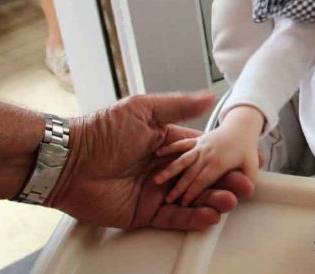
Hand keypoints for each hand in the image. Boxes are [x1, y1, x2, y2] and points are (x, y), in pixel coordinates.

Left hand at [46, 92, 254, 229]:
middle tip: (245, 184)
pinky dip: (192, 218)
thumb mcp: (142, 109)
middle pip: (202, 178)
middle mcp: (163, 170)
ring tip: (231, 199)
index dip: (224, 155)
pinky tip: (209, 215)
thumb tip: (208, 95)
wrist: (67, 161)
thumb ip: (178, 106)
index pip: (202, 152)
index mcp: (165, 144)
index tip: (247, 159)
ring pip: (192, 199)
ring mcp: (154, 193)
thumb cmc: (100, 131)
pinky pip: (172, 219)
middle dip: (225, 181)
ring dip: (213, 199)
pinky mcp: (142, 213)